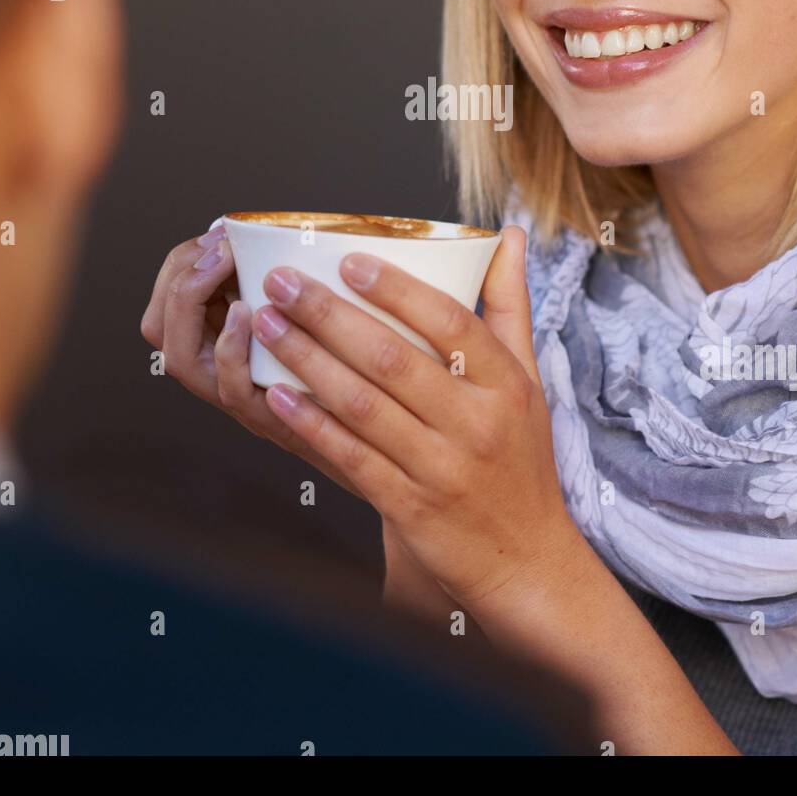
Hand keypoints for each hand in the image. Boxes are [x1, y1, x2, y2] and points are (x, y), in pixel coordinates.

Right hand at [139, 224, 364, 499]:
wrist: (382, 433)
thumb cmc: (348, 362)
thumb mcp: (308, 307)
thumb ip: (288, 276)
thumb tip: (278, 224)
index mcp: (220, 338)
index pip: (166, 300)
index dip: (182, 263)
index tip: (221, 233)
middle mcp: (218, 370)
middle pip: (158, 327)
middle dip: (181, 277)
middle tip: (220, 248)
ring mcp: (239, 396)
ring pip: (181, 359)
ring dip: (193, 304)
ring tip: (222, 266)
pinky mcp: (272, 419)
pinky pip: (231, 390)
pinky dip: (232, 348)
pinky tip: (248, 313)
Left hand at [249, 227, 583, 611]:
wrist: (525, 562)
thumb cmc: (521, 459)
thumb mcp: (528, 381)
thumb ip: (510, 306)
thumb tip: (509, 233)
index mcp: (506, 384)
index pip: (450, 321)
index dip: (396, 288)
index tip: (347, 260)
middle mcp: (476, 423)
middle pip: (393, 358)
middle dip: (329, 315)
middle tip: (282, 281)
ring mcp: (441, 468)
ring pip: (363, 404)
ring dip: (308, 360)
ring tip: (268, 324)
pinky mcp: (410, 508)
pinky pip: (352, 458)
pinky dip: (312, 424)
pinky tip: (279, 395)